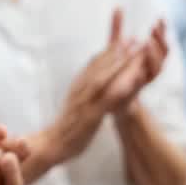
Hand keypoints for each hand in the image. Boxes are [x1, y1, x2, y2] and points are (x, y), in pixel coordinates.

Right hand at [48, 9, 145, 162]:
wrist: (51, 144)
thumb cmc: (65, 126)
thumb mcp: (74, 103)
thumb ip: (83, 90)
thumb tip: (91, 80)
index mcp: (78, 86)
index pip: (94, 64)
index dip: (109, 51)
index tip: (124, 40)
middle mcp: (81, 90)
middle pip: (100, 66)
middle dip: (117, 51)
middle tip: (134, 39)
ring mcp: (86, 102)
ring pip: (104, 78)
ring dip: (119, 64)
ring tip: (134, 53)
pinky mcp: (91, 116)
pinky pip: (106, 100)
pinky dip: (118, 88)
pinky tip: (131, 82)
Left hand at [114, 19, 169, 119]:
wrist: (113, 97)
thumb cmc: (116, 69)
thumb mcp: (115, 46)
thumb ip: (117, 29)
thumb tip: (118, 7)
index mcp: (147, 57)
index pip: (159, 41)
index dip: (162, 31)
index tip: (161, 18)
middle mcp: (149, 67)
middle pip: (163, 53)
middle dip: (161, 40)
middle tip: (155, 28)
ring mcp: (144, 79)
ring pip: (157, 68)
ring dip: (154, 55)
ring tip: (148, 42)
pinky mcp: (135, 89)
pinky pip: (141, 83)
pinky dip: (141, 75)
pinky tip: (138, 67)